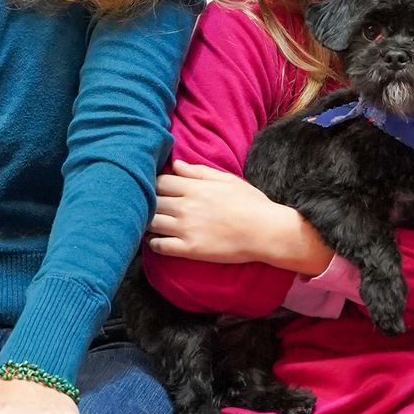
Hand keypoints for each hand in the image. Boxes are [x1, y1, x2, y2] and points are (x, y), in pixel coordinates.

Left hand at [148, 160, 332, 270]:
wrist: (266, 232)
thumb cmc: (251, 203)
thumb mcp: (226, 180)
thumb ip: (198, 172)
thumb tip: (175, 164)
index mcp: (194, 188)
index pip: (159, 182)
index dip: (155, 185)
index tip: (157, 190)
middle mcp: (186, 207)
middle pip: (152, 201)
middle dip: (149, 203)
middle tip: (149, 208)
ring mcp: (186, 229)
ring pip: (152, 223)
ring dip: (147, 223)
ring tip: (150, 224)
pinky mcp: (190, 249)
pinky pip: (160, 246)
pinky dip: (154, 243)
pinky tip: (156, 241)